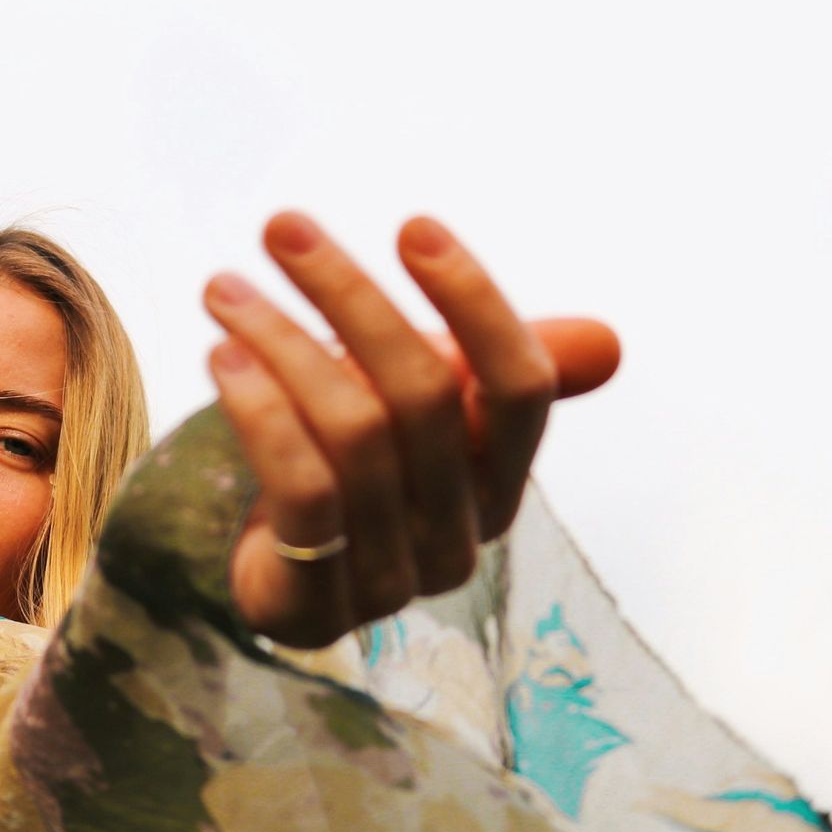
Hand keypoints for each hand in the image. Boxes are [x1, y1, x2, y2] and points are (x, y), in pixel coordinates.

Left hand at [204, 212, 619, 648]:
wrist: (272, 582)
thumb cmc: (358, 472)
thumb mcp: (428, 409)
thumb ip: (500, 369)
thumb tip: (608, 344)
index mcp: (500, 484)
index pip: (520, 389)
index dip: (477, 303)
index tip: (412, 227)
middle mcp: (460, 538)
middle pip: (426, 398)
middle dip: (351, 297)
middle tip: (282, 227)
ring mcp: (390, 579)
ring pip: (356, 435)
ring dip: (283, 343)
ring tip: (226, 287)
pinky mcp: (316, 605)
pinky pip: (303, 491)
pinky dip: (261, 413)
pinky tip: (222, 356)